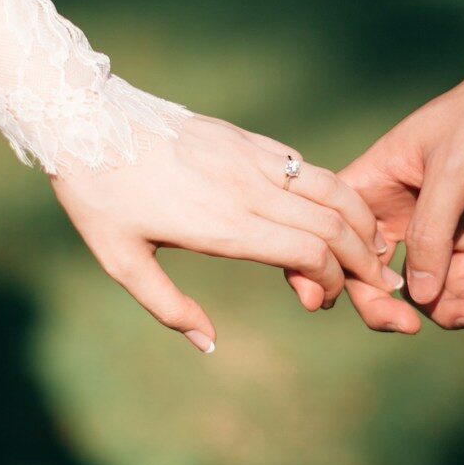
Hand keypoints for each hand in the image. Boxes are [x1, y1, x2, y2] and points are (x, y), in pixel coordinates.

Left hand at [50, 114, 401, 352]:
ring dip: (362, 219)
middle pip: (334, 223)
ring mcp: (252, 158)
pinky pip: (305, 165)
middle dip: (364, 258)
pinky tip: (338, 208)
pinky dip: (334, 190)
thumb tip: (209, 344)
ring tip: (375, 245)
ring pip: (331, 188)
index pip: (309, 252)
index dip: (331, 280)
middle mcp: (248, 190)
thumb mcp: (121, 262)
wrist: (86, 120)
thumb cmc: (99, 196)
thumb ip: (169, 307)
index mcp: (224, 225)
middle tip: (377, 282)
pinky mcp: (247, 139)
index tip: (321, 300)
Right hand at [332, 74, 463, 331]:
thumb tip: (416, 297)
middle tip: (408, 328)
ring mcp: (433, 229)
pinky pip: (457, 284)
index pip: (334, 232)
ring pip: (418, 288)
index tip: (331, 302)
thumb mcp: (453, 171)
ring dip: (441, 310)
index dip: (325, 268)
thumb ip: (430, 233)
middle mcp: (394, 211)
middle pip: (370, 274)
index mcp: (373, 183)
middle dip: (384, 306)